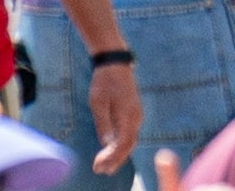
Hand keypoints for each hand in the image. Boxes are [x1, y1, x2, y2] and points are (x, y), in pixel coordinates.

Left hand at [88, 56, 142, 173]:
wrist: (115, 64)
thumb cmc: (104, 82)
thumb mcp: (98, 104)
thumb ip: (103, 124)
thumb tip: (106, 144)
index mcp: (129, 115)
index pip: (123, 143)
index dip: (112, 158)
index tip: (98, 166)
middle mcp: (136, 117)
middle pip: (129, 144)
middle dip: (115, 160)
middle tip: (100, 171)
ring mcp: (136, 114)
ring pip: (130, 140)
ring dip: (118, 154)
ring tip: (104, 165)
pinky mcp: (133, 113)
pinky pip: (129, 133)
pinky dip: (121, 145)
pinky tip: (111, 150)